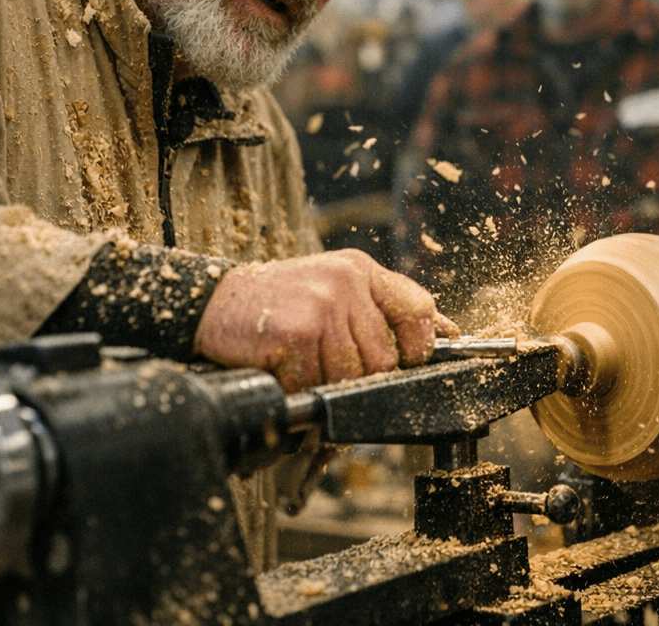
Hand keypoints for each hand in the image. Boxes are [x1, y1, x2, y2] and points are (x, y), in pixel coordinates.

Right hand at [193, 249, 458, 390]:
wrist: (213, 301)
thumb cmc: (278, 302)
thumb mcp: (334, 287)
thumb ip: (382, 307)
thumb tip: (445, 332)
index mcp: (360, 270)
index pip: (419, 308)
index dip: (420, 345)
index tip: (408, 362)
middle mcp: (346, 283)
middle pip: (382, 358)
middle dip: (356, 375)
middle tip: (324, 365)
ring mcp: (322, 307)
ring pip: (349, 376)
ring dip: (322, 383)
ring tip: (300, 363)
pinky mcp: (297, 333)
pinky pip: (314, 384)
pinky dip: (296, 387)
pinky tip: (280, 366)